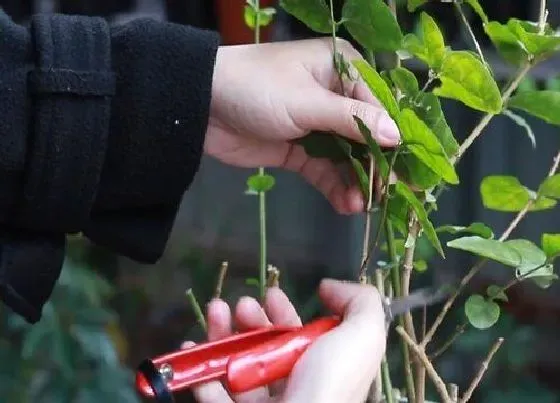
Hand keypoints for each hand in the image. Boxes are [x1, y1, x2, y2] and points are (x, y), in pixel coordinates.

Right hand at [183, 279, 386, 402]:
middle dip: (251, 319)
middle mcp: (294, 388)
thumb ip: (359, 304)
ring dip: (221, 334)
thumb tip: (329, 288)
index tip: (271, 295)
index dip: (286, 313)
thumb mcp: (363, 336)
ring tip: (216, 311)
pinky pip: (210, 395)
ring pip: (235, 366)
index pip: (301, 338)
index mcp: (323, 370)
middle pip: (265, 348)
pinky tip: (191, 349)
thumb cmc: (329, 383)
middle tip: (241, 304)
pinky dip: (197, 372)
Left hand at [206, 38, 400, 214]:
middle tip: (387, 196)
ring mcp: (317, 125)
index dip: (393, 138)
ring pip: (347, 157)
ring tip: (361, 206)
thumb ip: (352, 119)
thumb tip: (396, 135)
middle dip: (376, 166)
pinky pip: (325, 170)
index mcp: (341, 69)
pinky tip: (345, 204)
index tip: (407, 169)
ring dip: (356, 181)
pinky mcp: (299, 150)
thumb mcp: (306, 102)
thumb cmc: (257, 89)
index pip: (379, 105)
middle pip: (367, 135)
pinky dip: (335, 187)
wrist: (201, 107)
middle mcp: (335, 95)